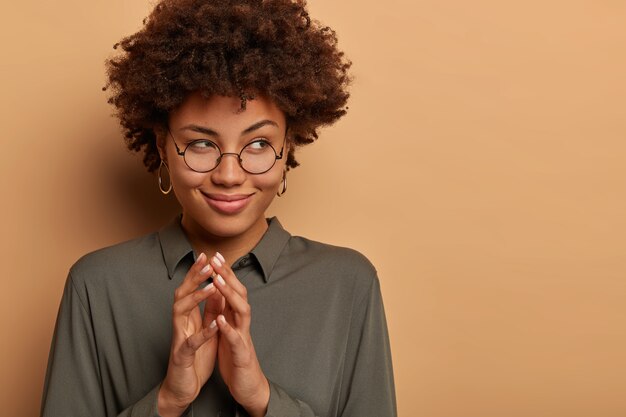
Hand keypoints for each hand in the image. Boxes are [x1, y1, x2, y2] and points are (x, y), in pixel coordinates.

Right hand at [158, 253, 223, 416]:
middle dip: (194, 277)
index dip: (198, 272)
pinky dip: (203, 333)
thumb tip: (215, 287)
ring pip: (180, 312)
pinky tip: (215, 324)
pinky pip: (192, 342)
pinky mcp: (183, 356)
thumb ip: (208, 310)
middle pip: (182, 293)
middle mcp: (180, 323)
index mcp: (187, 317)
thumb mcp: (203, 328)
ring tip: (212, 287)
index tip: (208, 255)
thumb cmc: (193, 356)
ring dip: (196, 298)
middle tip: (206, 261)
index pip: (191, 289)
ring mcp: (179, 338)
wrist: (182, 386)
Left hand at [210, 253, 269, 416]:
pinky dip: (229, 328)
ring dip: (230, 295)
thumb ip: (226, 312)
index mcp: (237, 318)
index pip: (232, 290)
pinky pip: (236, 339)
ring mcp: (244, 338)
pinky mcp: (241, 355)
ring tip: (219, 281)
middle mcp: (243, 324)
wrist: (248, 386)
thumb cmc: (236, 358)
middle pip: (239, 294)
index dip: (224, 273)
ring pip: (242, 311)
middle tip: (217, 258)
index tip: (214, 256)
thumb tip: (220, 291)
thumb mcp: (229, 330)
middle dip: (228, 276)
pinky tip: (220, 319)